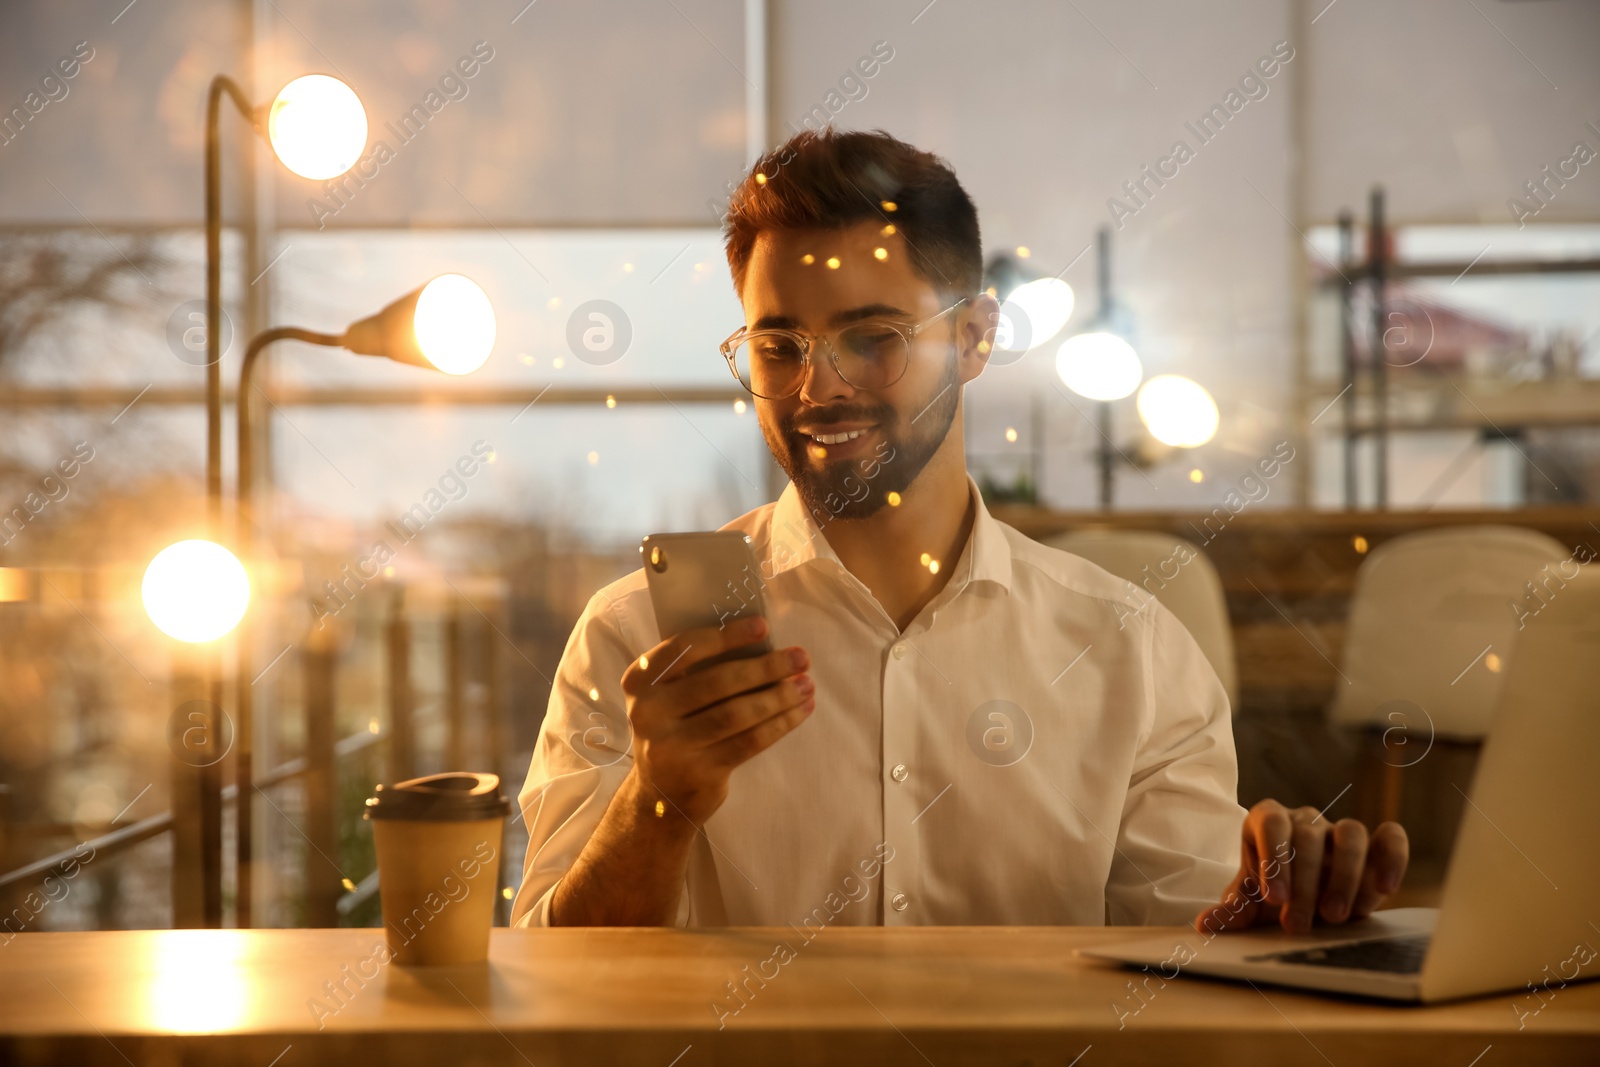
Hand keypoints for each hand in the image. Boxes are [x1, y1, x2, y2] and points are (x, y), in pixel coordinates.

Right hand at [620, 615, 812, 825]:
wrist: (658, 796)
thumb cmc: (675, 729)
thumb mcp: (670, 697)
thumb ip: (699, 671)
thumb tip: (763, 645)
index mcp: (640, 681)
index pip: (684, 648)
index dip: (726, 636)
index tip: (763, 626)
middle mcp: (648, 712)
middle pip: (717, 682)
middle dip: (765, 668)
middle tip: (801, 658)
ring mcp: (671, 746)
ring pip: (736, 714)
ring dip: (778, 697)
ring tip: (807, 685)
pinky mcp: (698, 773)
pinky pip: (748, 742)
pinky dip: (779, 725)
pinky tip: (800, 712)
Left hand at [1194, 799, 1408, 934]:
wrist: (1302, 898)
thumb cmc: (1271, 894)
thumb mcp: (1250, 903)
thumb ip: (1232, 911)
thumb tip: (1205, 924)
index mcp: (1267, 820)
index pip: (1270, 824)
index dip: (1274, 859)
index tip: (1275, 900)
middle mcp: (1304, 819)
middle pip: (1308, 836)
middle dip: (1304, 883)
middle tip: (1298, 925)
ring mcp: (1340, 830)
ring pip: (1351, 834)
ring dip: (1345, 875)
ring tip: (1336, 916)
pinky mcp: (1375, 844)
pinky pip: (1390, 837)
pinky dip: (1393, 857)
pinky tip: (1386, 888)